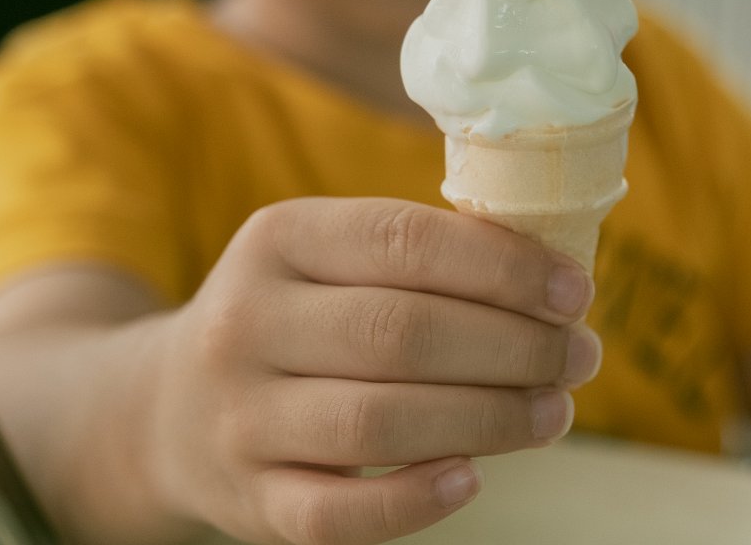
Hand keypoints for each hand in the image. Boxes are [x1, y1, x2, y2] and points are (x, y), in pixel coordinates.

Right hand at [147, 197, 601, 544]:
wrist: (168, 406)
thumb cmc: (304, 316)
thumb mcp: (336, 259)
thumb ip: (426, 258)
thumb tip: (556, 282)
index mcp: (282, 238)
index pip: (405, 242)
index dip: (503, 267)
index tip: (576, 292)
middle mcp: (247, 322)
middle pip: (402, 333)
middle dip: (513, 347)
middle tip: (582, 356)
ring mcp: (238, 416)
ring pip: (377, 420)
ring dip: (487, 419)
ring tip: (554, 412)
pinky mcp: (247, 499)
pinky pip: (336, 512)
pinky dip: (413, 500)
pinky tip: (472, 477)